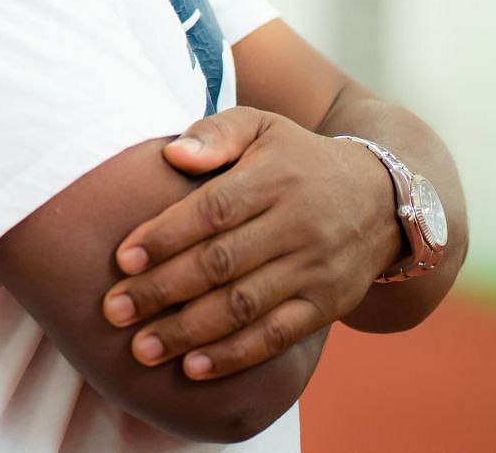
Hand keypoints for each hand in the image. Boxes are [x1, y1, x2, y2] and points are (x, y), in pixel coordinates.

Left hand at [100, 107, 402, 380]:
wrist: (381, 199)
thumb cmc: (297, 160)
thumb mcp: (262, 126)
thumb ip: (216, 133)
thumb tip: (173, 153)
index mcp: (273, 178)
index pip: (212, 210)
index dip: (165, 236)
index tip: (121, 259)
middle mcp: (296, 225)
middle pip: (221, 263)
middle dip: (162, 291)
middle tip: (114, 311)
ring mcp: (314, 269)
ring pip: (244, 306)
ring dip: (189, 332)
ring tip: (141, 349)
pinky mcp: (327, 305)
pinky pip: (277, 337)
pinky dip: (234, 356)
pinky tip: (193, 368)